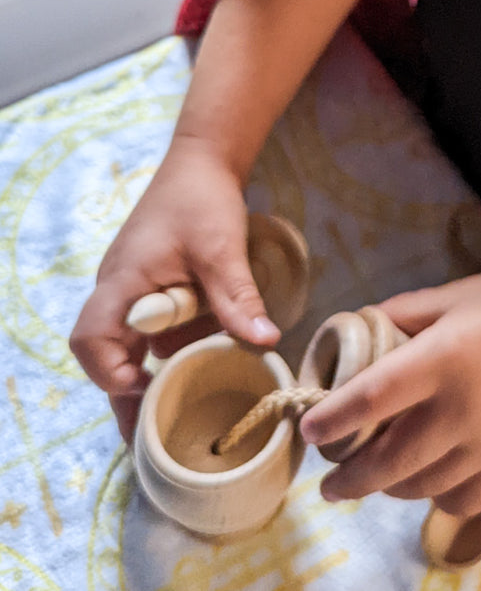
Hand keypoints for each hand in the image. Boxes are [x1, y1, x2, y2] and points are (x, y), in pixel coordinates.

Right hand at [69, 136, 279, 442]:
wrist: (202, 161)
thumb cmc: (202, 198)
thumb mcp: (222, 247)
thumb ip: (237, 297)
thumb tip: (265, 343)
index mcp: (123, 281)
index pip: (91, 339)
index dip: (110, 372)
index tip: (147, 388)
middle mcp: (119, 292)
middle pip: (107, 356)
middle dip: (128, 398)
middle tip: (157, 443)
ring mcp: (133, 293)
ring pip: (133, 348)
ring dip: (156, 374)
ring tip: (181, 416)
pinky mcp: (152, 292)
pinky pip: (153, 333)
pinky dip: (172, 351)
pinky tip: (200, 367)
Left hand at [299, 263, 480, 516]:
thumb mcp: (451, 295)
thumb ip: (400, 313)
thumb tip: (355, 327)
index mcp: (443, 358)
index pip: (372, 397)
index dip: (333, 417)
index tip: (309, 428)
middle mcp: (462, 409)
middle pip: (388, 463)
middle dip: (348, 478)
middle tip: (328, 482)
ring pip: (419, 486)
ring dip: (389, 486)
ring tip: (377, 474)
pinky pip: (459, 500)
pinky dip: (436, 496)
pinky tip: (430, 479)